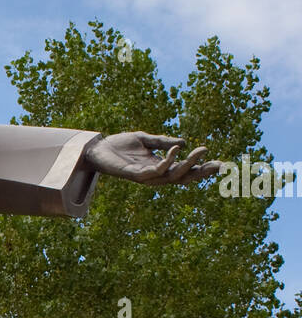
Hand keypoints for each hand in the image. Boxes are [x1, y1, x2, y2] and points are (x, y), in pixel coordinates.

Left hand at [83, 132, 223, 184]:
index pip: (185, 171)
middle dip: (201, 171)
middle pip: (183, 177)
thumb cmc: (120, 145)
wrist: (97, 149)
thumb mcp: (145, 140)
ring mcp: (146, 176)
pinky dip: (168, 161)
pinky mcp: (135, 175)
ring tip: (201, 150)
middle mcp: (155, 175)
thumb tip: (184, 143)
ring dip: (188, 164)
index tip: (220, 164)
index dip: (202, 168)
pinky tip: (177, 149)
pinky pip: (156, 171)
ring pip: (173, 176)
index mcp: (160, 166)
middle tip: (218, 164)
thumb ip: (163, 142)